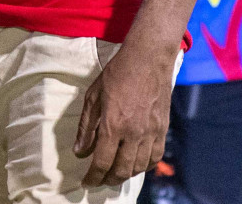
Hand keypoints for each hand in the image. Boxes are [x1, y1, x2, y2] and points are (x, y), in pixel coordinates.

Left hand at [73, 42, 176, 187]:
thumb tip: (79, 151)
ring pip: (139, 167)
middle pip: (122, 170)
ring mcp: (150, 132)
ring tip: (116, 174)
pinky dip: (145, 166)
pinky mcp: (162, 128)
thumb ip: (86, 126)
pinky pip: (155, 157)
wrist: (147, 59)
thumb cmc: (117, 74)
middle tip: (100, 180)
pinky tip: (137, 165)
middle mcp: (133, 132)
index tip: (87, 183)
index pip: (102, 162)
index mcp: (113, 124)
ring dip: (126, 175)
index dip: (93, 177)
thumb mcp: (93, 96)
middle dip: (108, 179)